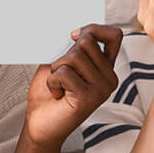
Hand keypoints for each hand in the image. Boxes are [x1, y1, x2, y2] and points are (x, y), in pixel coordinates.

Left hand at [27, 24, 121, 146]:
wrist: (39, 124)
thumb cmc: (49, 93)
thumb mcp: (61, 62)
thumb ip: (73, 47)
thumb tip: (75, 28)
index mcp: (106, 68)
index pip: (114, 35)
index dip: (93, 29)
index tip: (73, 36)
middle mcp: (109, 78)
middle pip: (87, 42)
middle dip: (64, 54)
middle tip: (61, 75)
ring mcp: (102, 89)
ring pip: (74, 56)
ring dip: (56, 69)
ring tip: (59, 86)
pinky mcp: (89, 98)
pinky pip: (64, 73)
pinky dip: (52, 81)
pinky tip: (57, 95)